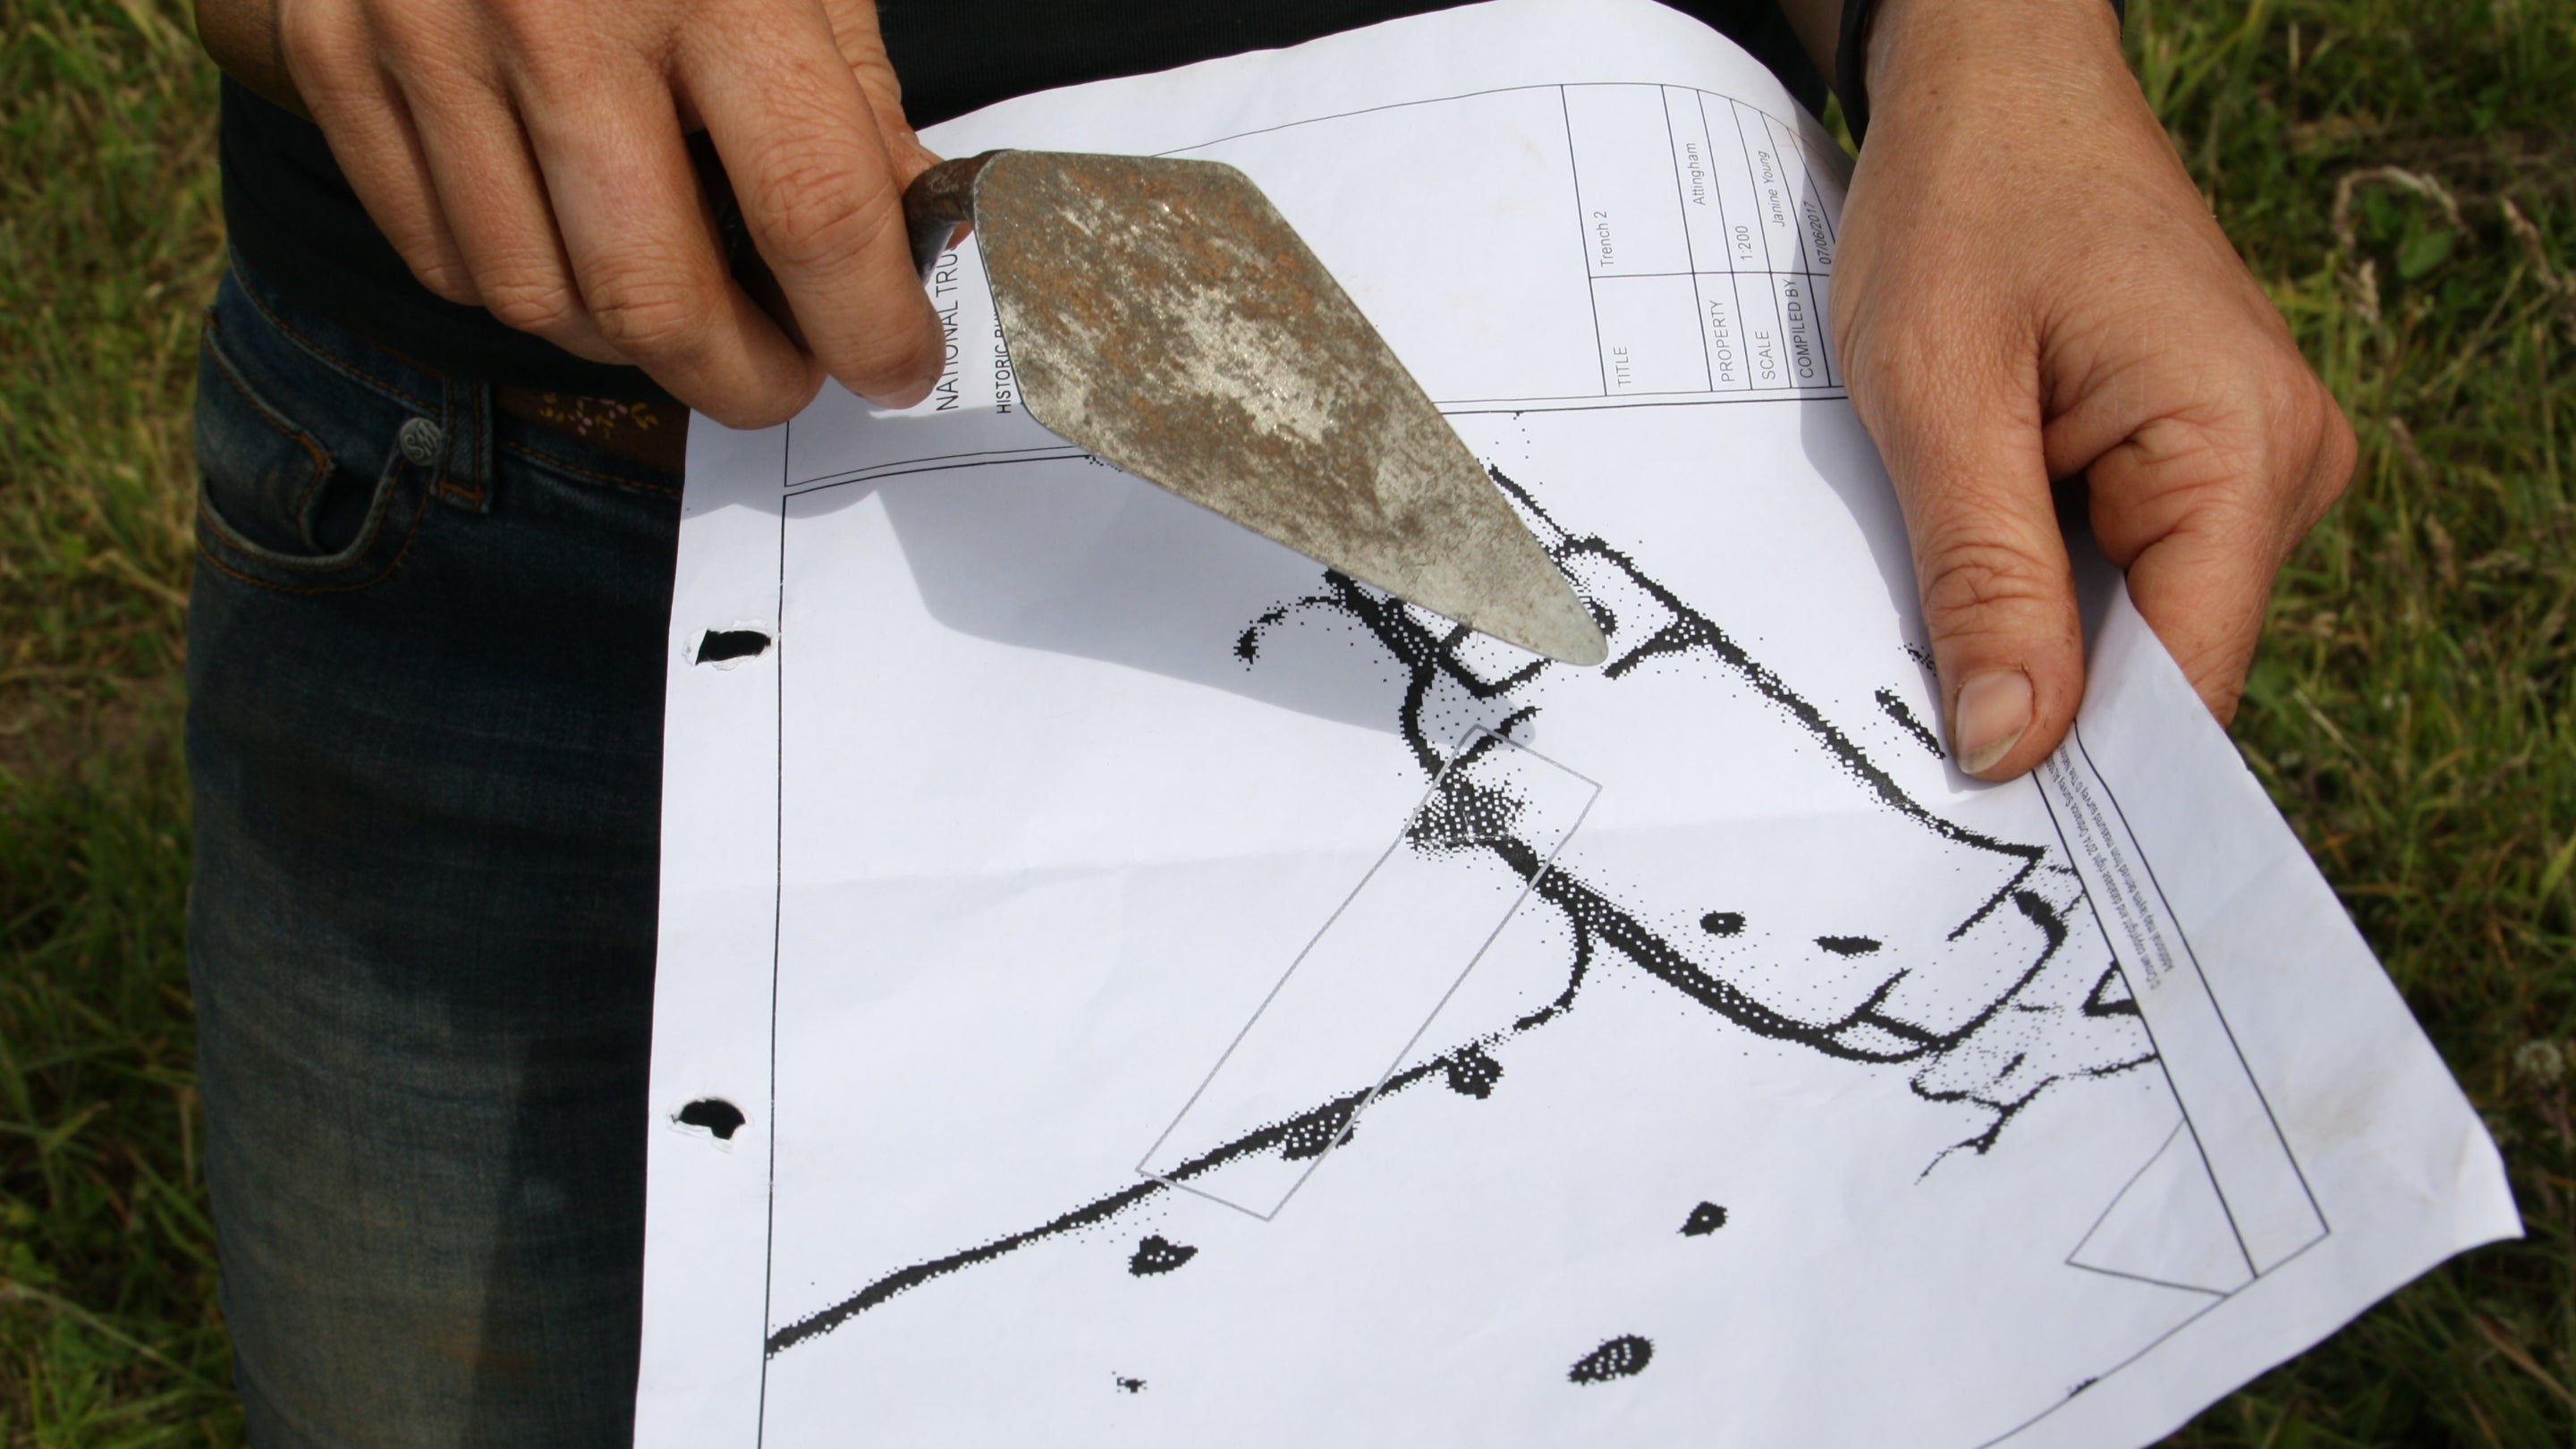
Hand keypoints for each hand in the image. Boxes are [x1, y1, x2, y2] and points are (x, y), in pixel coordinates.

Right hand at [196, 0, 944, 425]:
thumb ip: (851, 96)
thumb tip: (910, 239)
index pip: (811, 211)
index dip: (870, 324)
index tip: (897, 363)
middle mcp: (556, 17)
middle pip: (656, 298)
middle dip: (747, 379)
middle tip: (790, 371)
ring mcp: (428, 41)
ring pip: (542, 301)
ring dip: (635, 343)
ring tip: (688, 303)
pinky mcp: (337, 60)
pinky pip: (445, 258)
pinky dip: (529, 286)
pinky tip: (579, 242)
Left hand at [1827, 0, 2353, 777]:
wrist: (1994, 81)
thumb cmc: (1964, 201)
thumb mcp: (1939, 394)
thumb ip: (1982, 575)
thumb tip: (2011, 748)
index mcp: (2244, 449)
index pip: (2186, 684)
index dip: (2084, 769)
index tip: (1976, 835)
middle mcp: (2281, 468)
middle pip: (2162, 667)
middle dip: (2041, 708)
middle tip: (1908, 755)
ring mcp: (2246, 466)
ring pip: (2133, 625)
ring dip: (2027, 642)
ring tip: (1918, 638)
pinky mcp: (2194, 460)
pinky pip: (2119, 572)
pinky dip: (2035, 591)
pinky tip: (1957, 579)